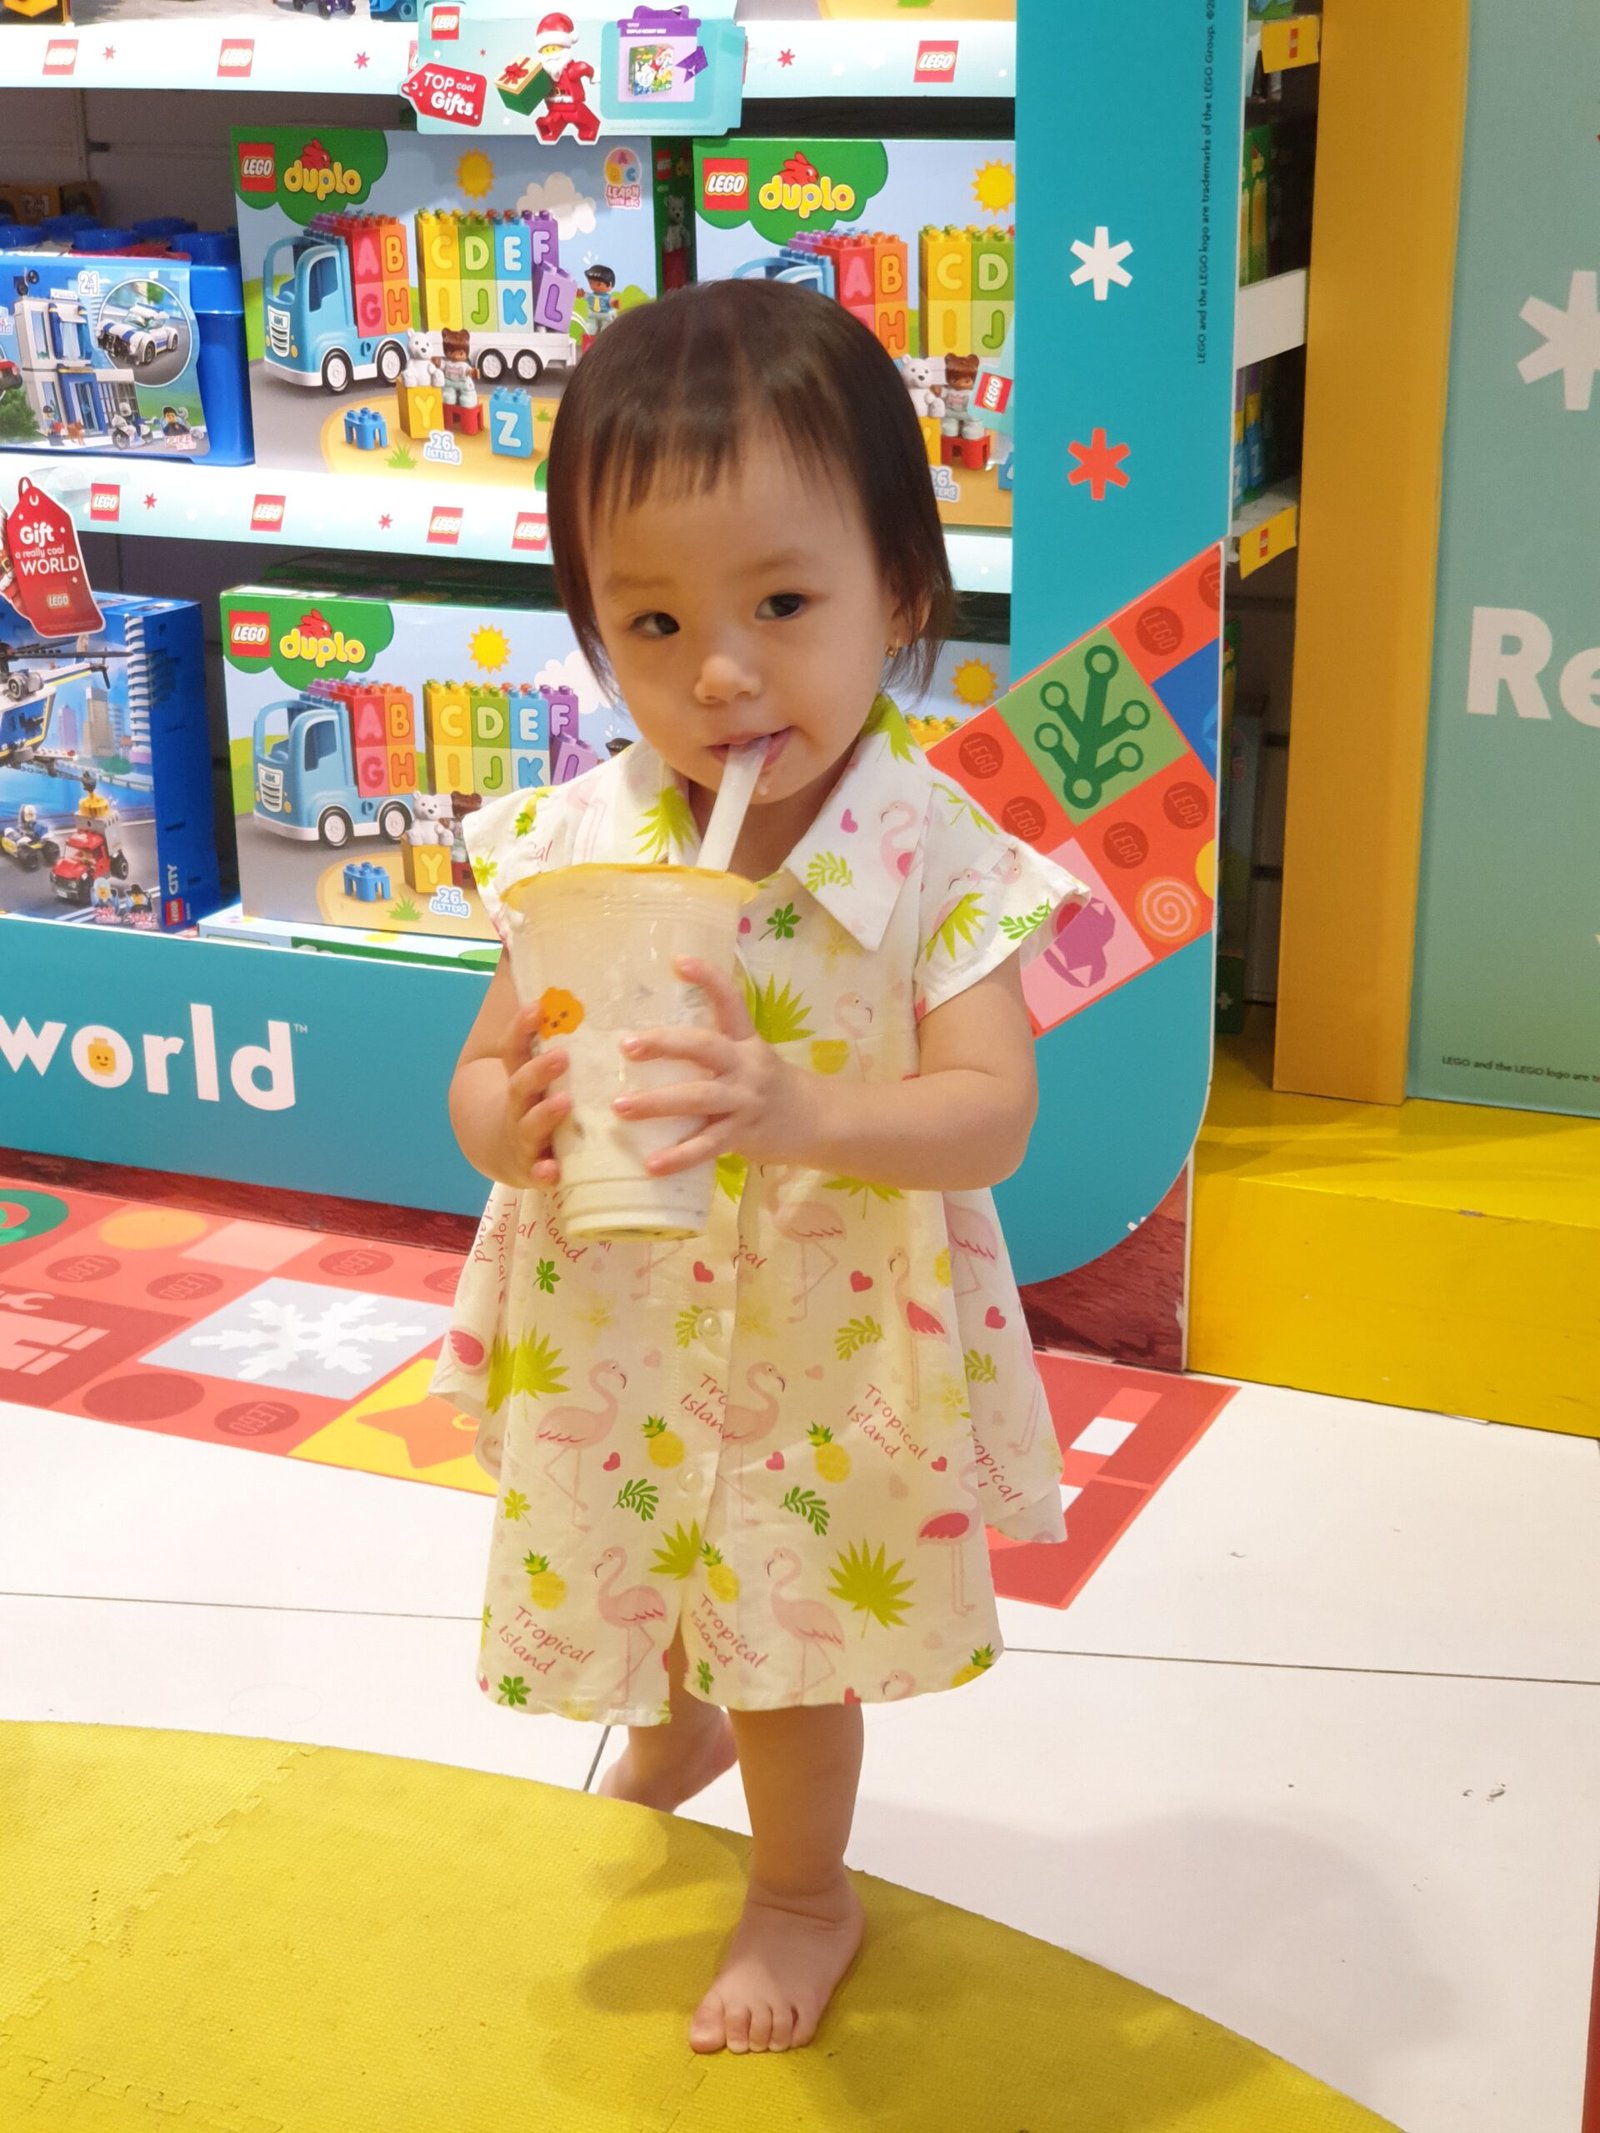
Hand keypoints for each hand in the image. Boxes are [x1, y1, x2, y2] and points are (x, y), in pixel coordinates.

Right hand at [498, 1003, 570, 1189]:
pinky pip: (538, 1172)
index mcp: (522, 1076)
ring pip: (530, 1125)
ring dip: (545, 1115)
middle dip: (540, 1070)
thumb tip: (524, 955)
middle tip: (563, 1056)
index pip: (516, 1047)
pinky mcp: (534, 1168)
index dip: (523, 1026)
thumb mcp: (537, 1064)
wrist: (506, 1151)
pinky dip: (543, 1172)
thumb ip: (549, 1024)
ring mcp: (524, 1137)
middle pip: (522, 1084)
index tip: (538, 1007)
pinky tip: (553, 1171)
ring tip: (564, 1104)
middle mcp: (519, 1105)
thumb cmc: (535, 1097)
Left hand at [614, 957, 812, 1176]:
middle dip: (664, 1044)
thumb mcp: (748, 1057)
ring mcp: (745, 1100)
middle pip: (704, 1047)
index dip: (708, 979)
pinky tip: (652, 1165)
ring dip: (657, 1103)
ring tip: (621, 1107)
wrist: (815, 1121)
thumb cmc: (768, 1086)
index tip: (680, 960)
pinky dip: (679, 1157)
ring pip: (698, 1098)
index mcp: (745, 1041)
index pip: (730, 1001)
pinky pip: (707, 1146)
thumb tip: (652, 1044)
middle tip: (627, 1046)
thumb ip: (712, 1051)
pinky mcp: (743, 1134)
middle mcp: (746, 1065)